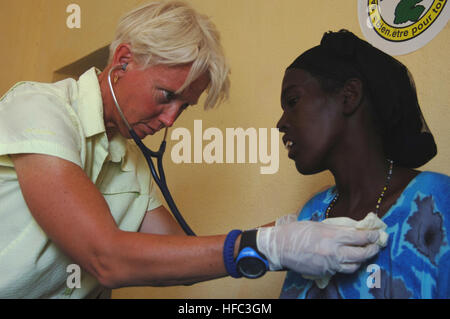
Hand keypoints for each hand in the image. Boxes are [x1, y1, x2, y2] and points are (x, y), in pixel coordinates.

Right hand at [257, 221, 379, 277]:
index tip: (377, 234)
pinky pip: (340, 270)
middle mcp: (333, 251)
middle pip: (361, 254)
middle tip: (375, 245)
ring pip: (354, 265)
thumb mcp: (318, 225)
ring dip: (361, 260)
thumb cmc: (296, 232)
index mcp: (332, 236)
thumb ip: (337, 228)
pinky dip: (346, 265)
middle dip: (372, 249)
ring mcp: (329, 264)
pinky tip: (345, 259)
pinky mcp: (324, 272)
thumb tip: (353, 228)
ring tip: (362, 254)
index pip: (359, 237)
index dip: (371, 236)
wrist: (280, 247)